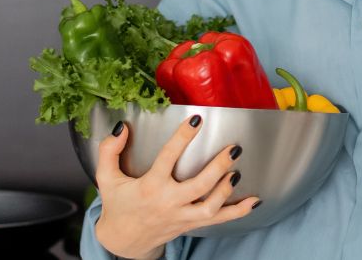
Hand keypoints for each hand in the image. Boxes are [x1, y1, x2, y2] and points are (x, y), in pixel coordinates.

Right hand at [93, 117, 258, 258]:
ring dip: (226, 190)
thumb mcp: (107, 178)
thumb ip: (109, 151)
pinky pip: (218, 221)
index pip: (167, 158)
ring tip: (236, 171)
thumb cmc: (118, 206)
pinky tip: (254, 201)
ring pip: (209, 207)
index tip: (196, 119)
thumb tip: (121, 128)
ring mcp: (181, 216)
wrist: (123, 241)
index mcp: (149, 186)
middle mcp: (168, 202)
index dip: (182, 137)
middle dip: (218, 167)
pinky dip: (238, 212)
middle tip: (233, 149)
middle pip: (198, 186)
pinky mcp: (190, 224)